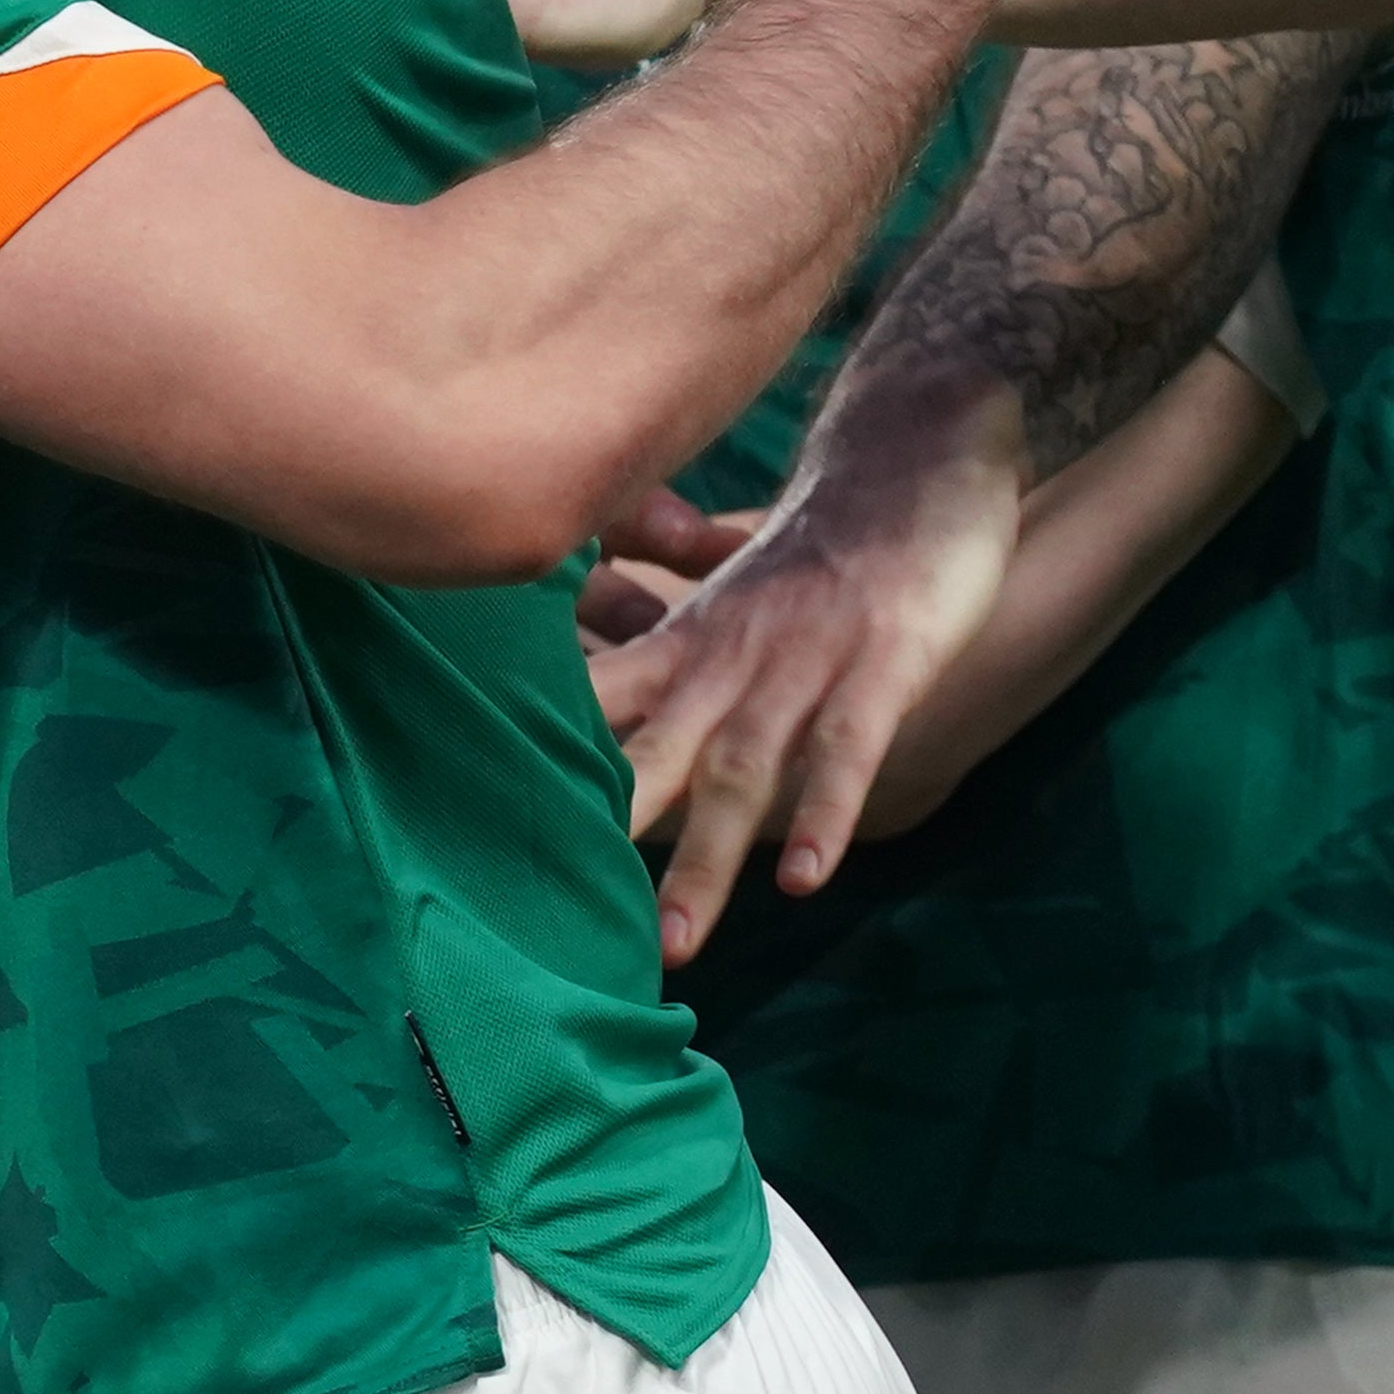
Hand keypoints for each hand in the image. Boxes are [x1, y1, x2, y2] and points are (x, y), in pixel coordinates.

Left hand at [587, 399, 1025, 962]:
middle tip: (558, 931)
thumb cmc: (813, 556)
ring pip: (742, 769)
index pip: (593, 715)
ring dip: (706, 858)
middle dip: (609, 843)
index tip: (481, 846)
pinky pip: (849, 745)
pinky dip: (827, 811)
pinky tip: (808, 878)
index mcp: (683, 649)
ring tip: (673, 942)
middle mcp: (728, 661)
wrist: (912, 451)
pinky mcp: (885, 660)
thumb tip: (588, 728)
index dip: (541, 775)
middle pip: (654, 759)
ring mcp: (804, 662)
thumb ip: (667, 673)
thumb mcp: (726, 613)